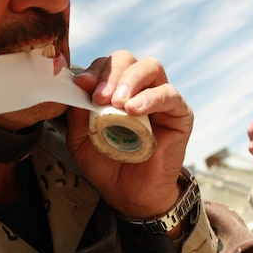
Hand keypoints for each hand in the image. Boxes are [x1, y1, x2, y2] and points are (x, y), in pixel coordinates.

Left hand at [65, 51, 193, 216]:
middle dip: (110, 73)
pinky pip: (169, 94)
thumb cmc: (107, 164)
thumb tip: (74, 88)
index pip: (106, 65)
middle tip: (99, 97)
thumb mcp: (81, 139)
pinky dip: (151, 98)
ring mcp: (160, 98)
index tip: (81, 84)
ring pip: (150, 67)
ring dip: (130, 80)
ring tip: (118, 103)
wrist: (128, 193)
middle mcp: (138, 88)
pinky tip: (135, 110)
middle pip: (127, 59)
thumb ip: (76, 114)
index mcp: (114, 90)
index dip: (94, 71)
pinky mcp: (179, 113)